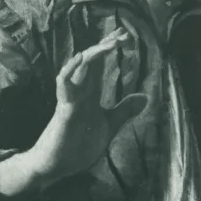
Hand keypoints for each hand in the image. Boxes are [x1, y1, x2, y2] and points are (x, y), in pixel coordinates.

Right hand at [0, 29, 147, 199]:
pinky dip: (70, 74)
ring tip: (107, 45)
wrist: (56, 167)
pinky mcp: (63, 114)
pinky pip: (64, 90)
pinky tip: (79, 60)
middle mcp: (79, 94)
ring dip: (91, 56)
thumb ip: (124, 110)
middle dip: (103, 47)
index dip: (109, 50)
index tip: (124, 36)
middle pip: (89, 63)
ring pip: (77, 71)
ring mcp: (69, 102)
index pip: (99, 67)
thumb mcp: (109, 124)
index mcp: (89, 96)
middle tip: (122, 34)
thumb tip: (144, 96)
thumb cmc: (78, 145)